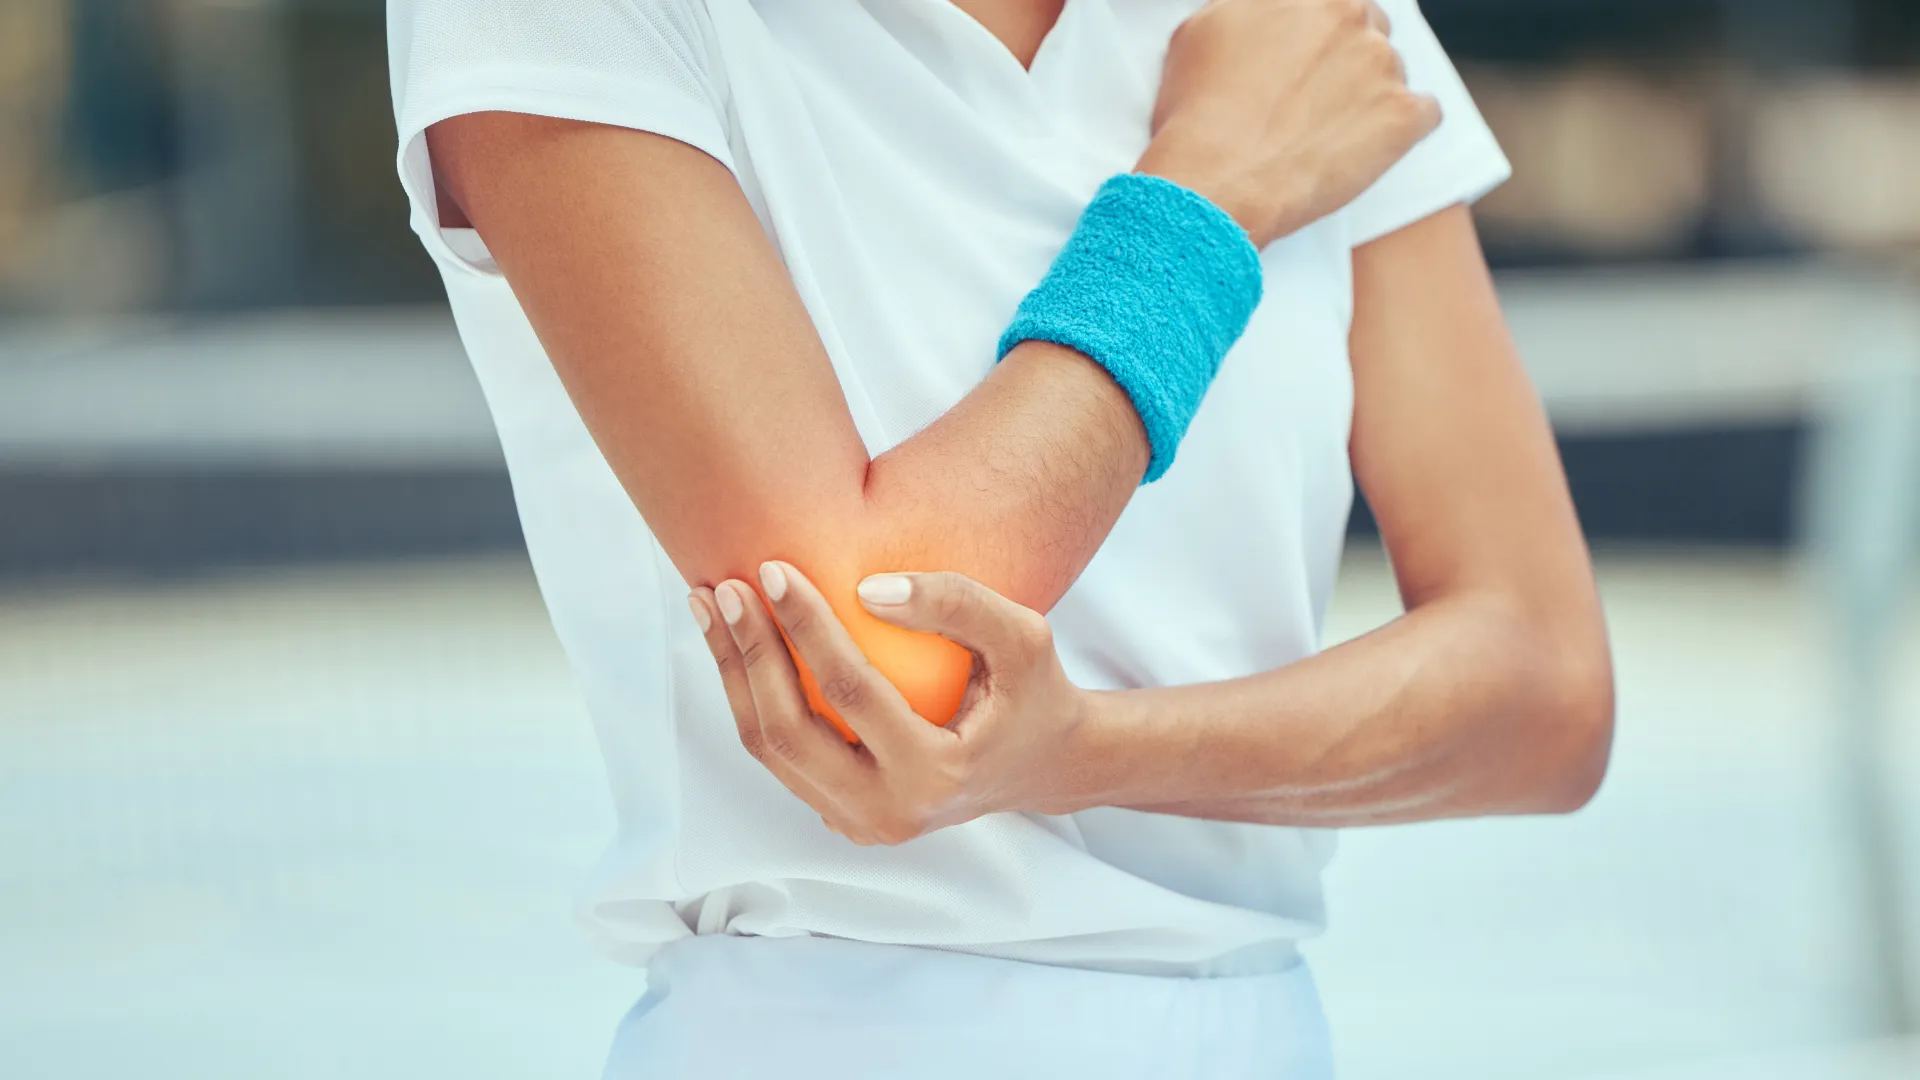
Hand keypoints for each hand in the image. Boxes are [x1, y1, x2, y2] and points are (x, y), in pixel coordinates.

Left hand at [688, 562, 1095, 844]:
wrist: (1044, 764)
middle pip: (789, 732)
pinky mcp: (842, 816)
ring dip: (734, 675)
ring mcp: (860, 824)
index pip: (850, 692)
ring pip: (771, 751)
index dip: (805, 627)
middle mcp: (889, 814)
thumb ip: (955, 603)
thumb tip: (864, 587)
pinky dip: (753, 698)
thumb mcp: (1022, 637)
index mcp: (935, 776)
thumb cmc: (1036, 692)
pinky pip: (782, 757)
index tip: (772, 568)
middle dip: (747, 654)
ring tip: (710, 608)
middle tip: (723, 588)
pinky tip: (737, 645)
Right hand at [1135, 0, 1441, 246]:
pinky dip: (1404, 128)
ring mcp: (1383, 65)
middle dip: (1348, 54)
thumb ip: (1247, 11)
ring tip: (1332, 131)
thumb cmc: (1198, 114)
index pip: (1330, 3)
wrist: (1217, 181)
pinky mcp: (1403, 116)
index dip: (1317, 30)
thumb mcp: (1202, 31)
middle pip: (1367, 24)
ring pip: (1394, 68)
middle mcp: (1349, 15)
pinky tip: (1372, 147)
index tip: (1306, 55)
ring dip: (1371, 92)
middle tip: (1318, 94)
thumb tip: (1263, 12)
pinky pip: (1426, 112)